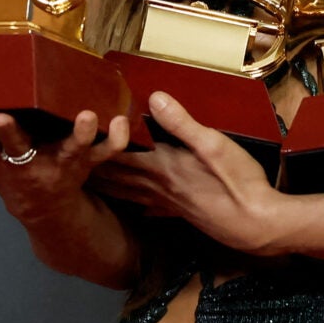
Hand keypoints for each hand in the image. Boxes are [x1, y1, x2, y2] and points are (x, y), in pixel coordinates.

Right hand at [0, 109, 132, 228]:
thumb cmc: (8, 178)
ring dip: (78, 135)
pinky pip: (106, 153)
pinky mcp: (87, 164)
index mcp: (0, 161)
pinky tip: (122, 122)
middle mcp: (28, 164)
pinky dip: (116, 140)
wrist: (51, 218)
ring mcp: (59, 165)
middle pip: (18, 147)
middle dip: (9, 134)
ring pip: (69, 150)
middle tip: (2, 116)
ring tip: (85, 117)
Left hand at [94, 92, 295, 256]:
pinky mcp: (181, 214)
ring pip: (128, 193)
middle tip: (66, 158)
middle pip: (117, 175)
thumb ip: (181, 123)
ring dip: (106, 186)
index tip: (74, 131)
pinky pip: (149, 209)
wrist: (257, 226)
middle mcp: (159, 186)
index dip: (96, 142)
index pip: (119, 152)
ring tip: (85, 181)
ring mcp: (169, 203)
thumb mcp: (213, 145)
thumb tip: (153, 96)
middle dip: (91, 165)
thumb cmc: (238, 183)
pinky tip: (136, 207)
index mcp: (162, 166)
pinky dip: (136, 205)